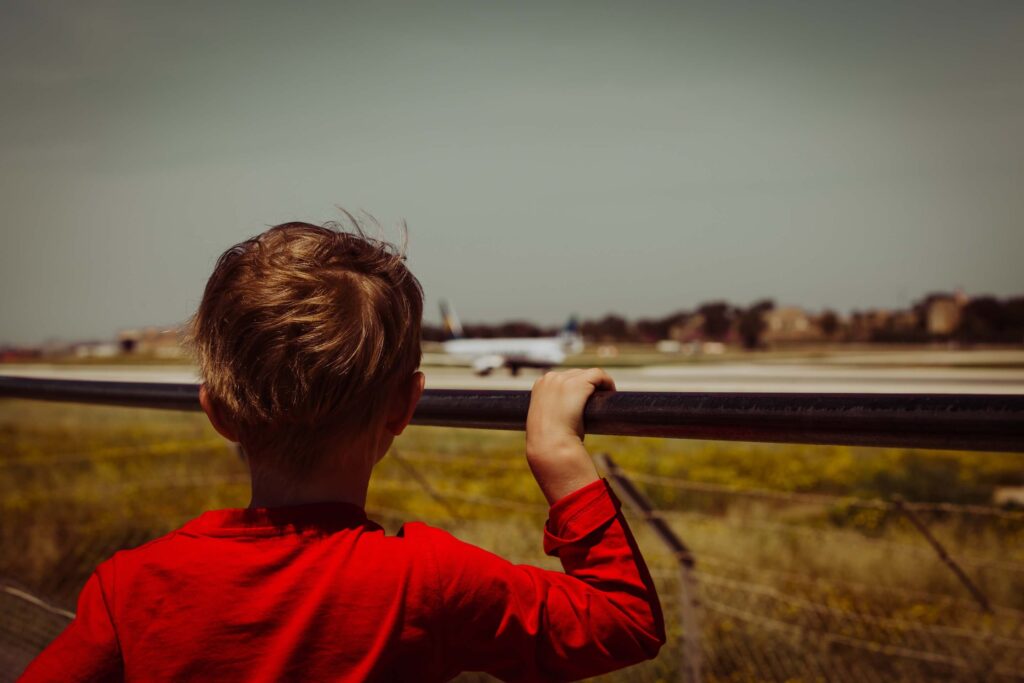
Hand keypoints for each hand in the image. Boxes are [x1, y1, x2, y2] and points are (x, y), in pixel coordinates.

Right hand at [525, 368, 615, 504]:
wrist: (550, 445)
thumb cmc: (548, 441)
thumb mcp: (545, 422)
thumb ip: (551, 414)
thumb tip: (563, 419)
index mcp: (540, 385)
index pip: (561, 379)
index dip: (575, 389)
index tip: (582, 402)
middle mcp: (550, 378)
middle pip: (575, 375)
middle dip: (586, 386)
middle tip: (594, 403)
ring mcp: (564, 379)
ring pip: (588, 374)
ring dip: (597, 385)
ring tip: (604, 400)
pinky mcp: (579, 383)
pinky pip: (598, 375)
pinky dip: (607, 382)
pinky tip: (611, 392)